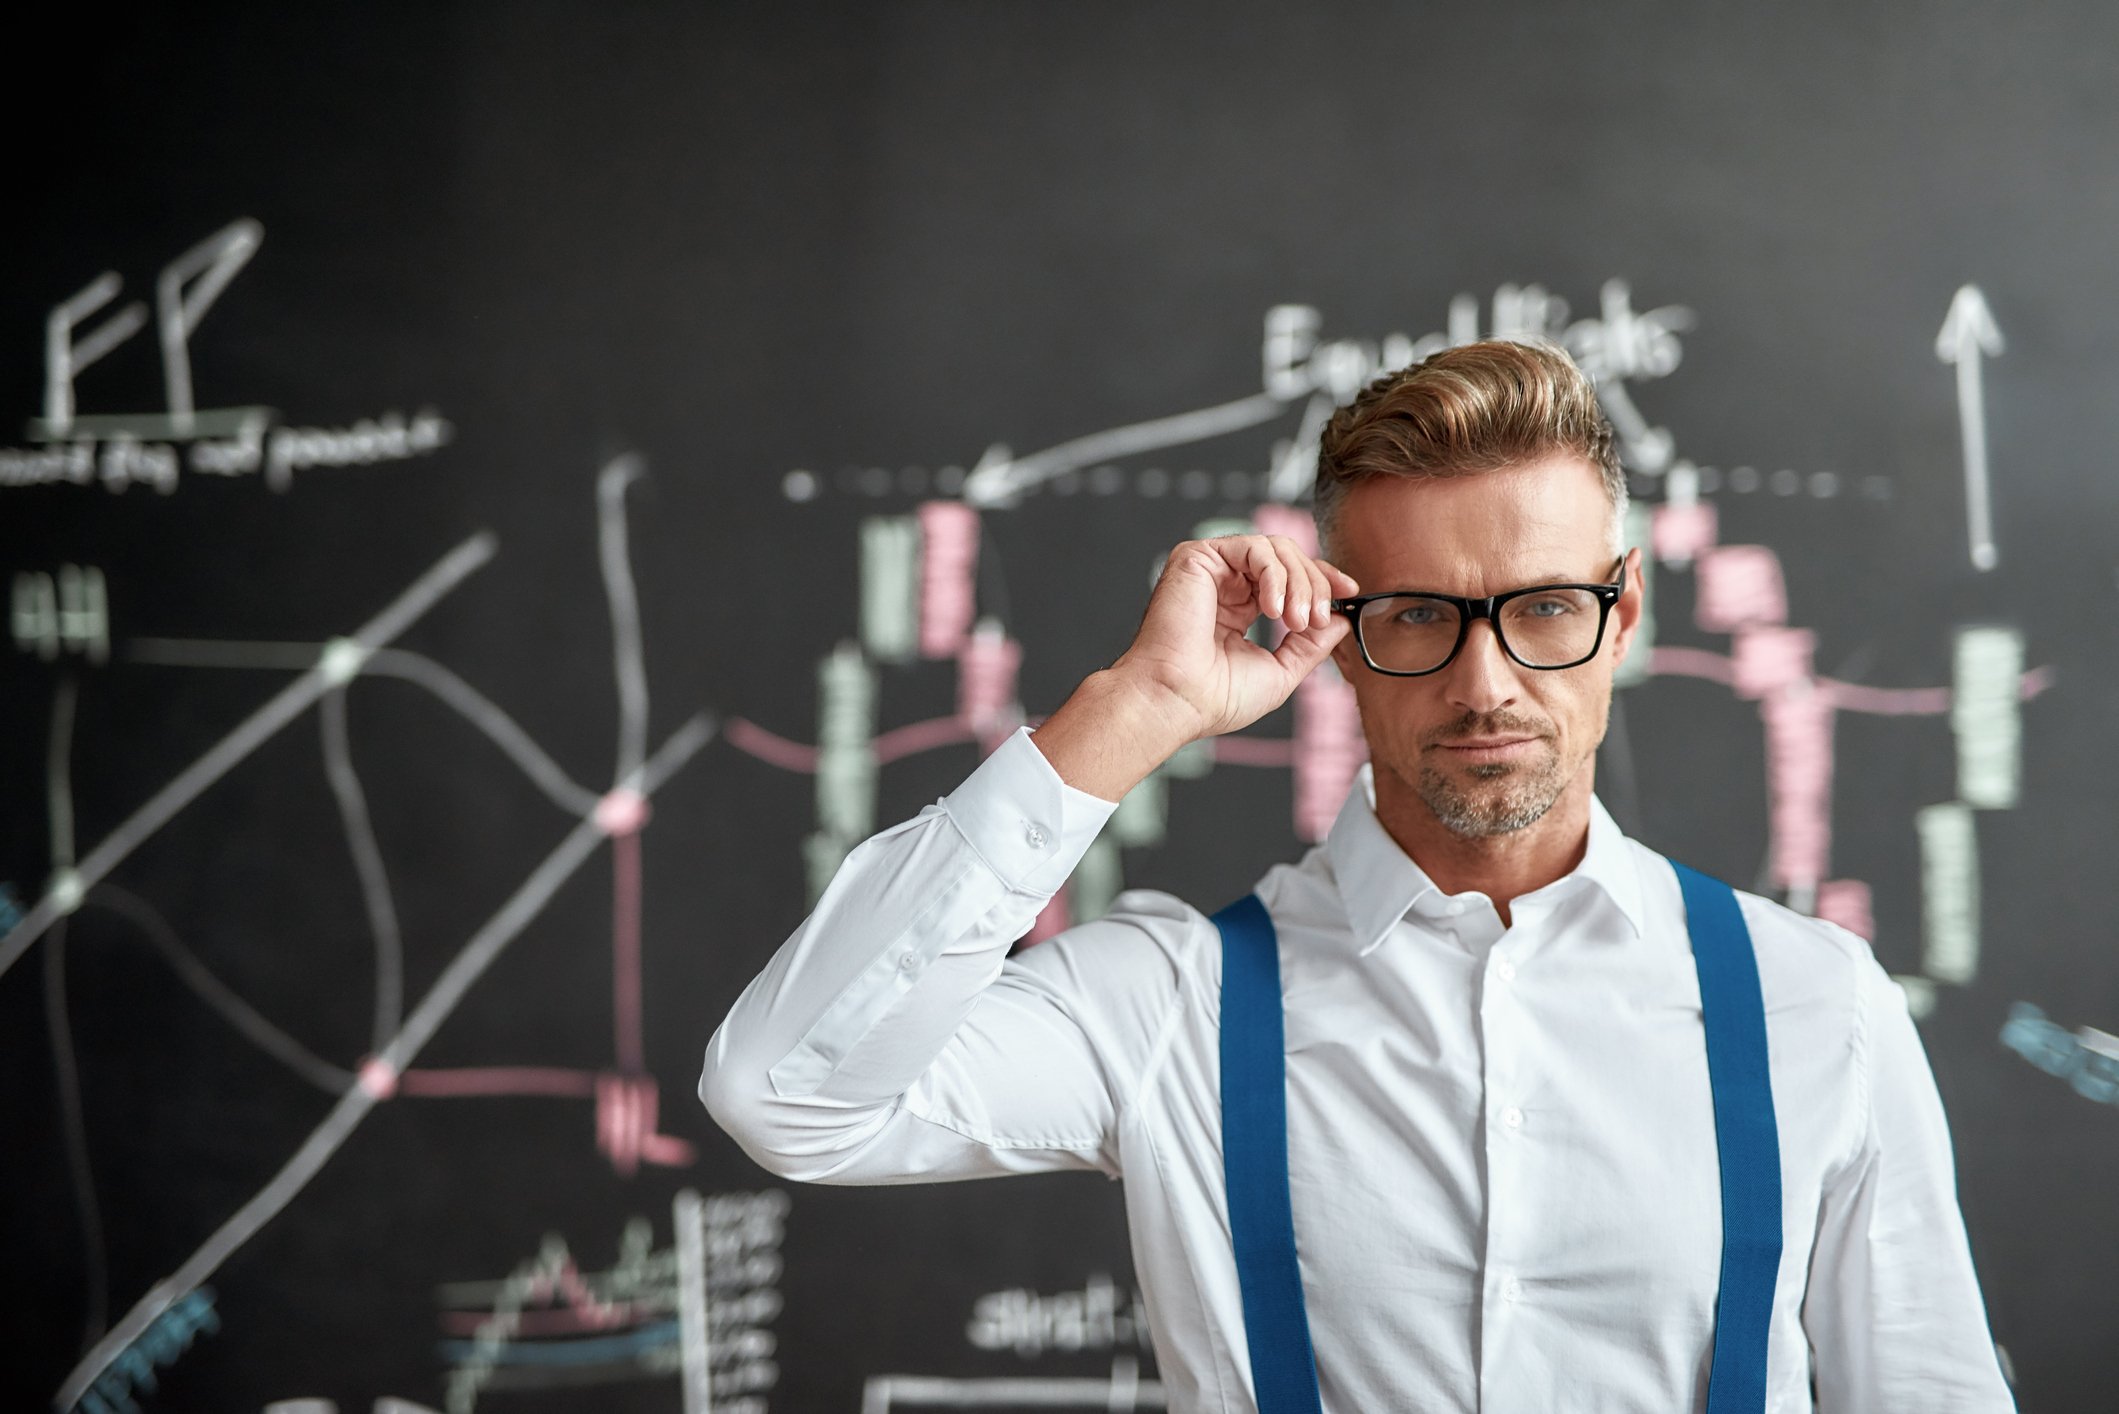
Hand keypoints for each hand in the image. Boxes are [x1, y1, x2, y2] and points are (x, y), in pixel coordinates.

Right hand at [1117, 535, 1358, 738]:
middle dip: (1314, 586)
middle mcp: (1224, 585)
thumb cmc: (1215, 698)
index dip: (1321, 580)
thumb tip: (1340, 620)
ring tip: (1296, 620)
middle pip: (1288, 559)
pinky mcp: (1197, 557)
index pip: (1288, 578)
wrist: (1176, 700)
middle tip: (1315, 620)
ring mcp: (1211, 570)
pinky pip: (1252, 547)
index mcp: (1239, 608)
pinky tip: (1273, 608)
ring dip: (1297, 582)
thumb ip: (1311, 645)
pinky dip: (1274, 573)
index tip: (1349, 593)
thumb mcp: (1280, 671)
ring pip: (1275, 549)